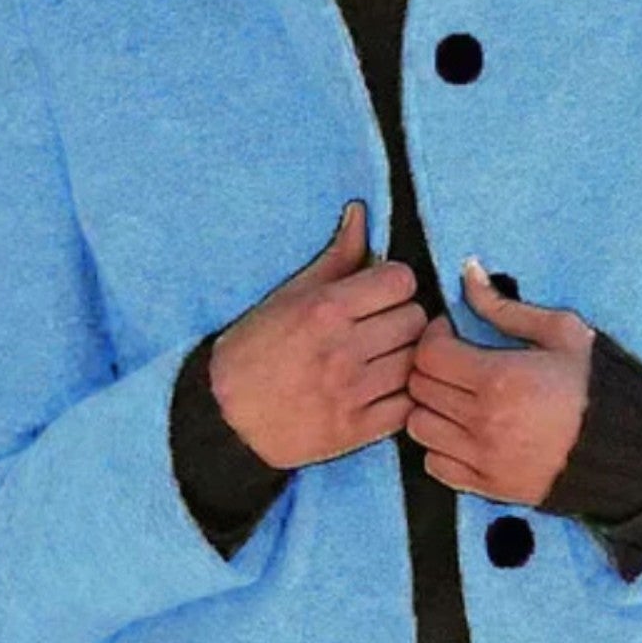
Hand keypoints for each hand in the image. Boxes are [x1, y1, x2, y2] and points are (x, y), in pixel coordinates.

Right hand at [210, 200, 426, 467]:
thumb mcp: (289, 296)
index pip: (401, 281)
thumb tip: (360, 213)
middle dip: (402, 319)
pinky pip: (409, 405)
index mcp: (325, 309)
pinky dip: (403, 397)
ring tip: (384, 359)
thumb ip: (335, 257)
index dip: (393, 284)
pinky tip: (383, 390)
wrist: (224, 417)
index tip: (380, 295)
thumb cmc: (254, 349)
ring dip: (406, 358)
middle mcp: (342, 349)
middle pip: (415, 319)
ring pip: (417, 362)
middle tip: (382, 328)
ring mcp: (352, 392)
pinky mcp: (356, 429)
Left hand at [404, 257, 594, 504]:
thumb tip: (468, 272)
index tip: (453, 335)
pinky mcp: (487, 486)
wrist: (624, 449)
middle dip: (431, 368)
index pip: (429, 354)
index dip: (435, 337)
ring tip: (457, 398)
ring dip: (431, 408)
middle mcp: (484, 422)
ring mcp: (483, 458)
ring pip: (418, 427)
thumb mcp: (561, 332)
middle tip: (456, 363)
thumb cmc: (595, 385)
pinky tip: (464, 432)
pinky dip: (440, 446)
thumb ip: (505, 306)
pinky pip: (435, 464)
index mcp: (500, 379)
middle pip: (419, 388)